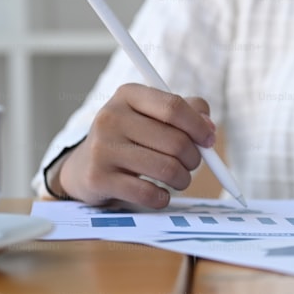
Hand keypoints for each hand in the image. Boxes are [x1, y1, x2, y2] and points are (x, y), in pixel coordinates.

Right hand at [53, 83, 215, 207]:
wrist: (84, 167)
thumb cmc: (131, 138)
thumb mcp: (153, 115)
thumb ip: (188, 112)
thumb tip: (208, 127)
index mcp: (128, 95)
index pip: (174, 107)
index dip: (198, 126)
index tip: (209, 140)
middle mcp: (111, 117)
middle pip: (175, 141)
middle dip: (194, 158)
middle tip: (191, 164)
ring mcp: (102, 148)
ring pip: (166, 169)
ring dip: (183, 179)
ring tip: (179, 179)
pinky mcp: (98, 178)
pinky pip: (148, 193)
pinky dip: (162, 198)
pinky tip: (160, 194)